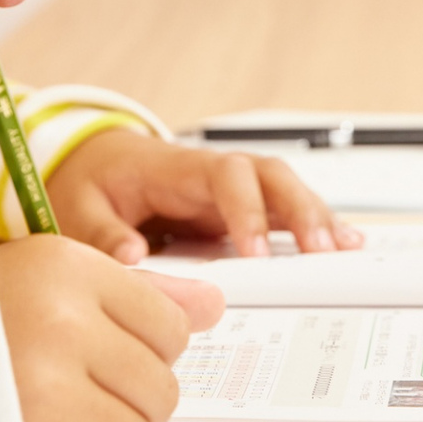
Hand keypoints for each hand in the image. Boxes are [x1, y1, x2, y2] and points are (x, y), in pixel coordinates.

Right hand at [0, 234, 222, 421]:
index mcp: (69, 272)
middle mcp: (62, 330)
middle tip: (87, 387)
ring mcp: (43, 398)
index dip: (148, 345)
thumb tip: (214, 306)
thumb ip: (138, 292)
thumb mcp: (50, 274)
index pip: (172, 327)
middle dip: (133, 396)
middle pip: (162, 390)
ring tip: (62, 414)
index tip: (109, 347)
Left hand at [46, 128, 364, 262]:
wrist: (95, 164)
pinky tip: (343, 244)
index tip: (255, 252)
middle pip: (270, 176)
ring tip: (343, 251)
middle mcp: (212, 174)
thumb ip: (101, 234)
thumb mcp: (79, 207)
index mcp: (176, 169)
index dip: (246, 210)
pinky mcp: (240, 208)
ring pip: (285, 191)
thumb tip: (132, 257)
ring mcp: (230, 190)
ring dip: (314, 217)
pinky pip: (282, 212)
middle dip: (299, 210)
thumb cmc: (91, 182)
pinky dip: (313, 224)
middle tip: (318, 251)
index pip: (224, 176)